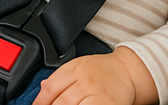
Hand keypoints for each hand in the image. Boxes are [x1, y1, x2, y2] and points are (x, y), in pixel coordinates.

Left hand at [33, 48, 155, 104]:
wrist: (128, 71)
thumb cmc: (102, 70)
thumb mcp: (78, 65)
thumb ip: (60, 77)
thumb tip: (41, 89)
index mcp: (75, 68)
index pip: (51, 87)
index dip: (39, 101)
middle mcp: (85, 80)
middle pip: (61, 101)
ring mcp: (97, 93)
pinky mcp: (108, 104)